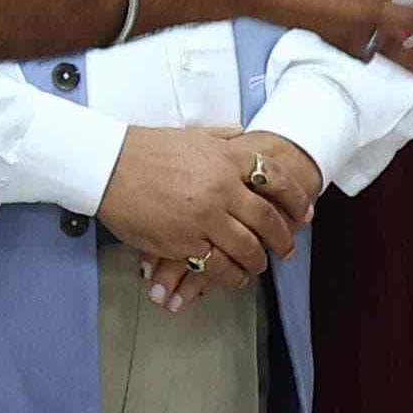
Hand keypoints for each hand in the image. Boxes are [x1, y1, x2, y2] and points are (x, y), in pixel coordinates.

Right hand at [98, 124, 305, 298]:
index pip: (276, 179)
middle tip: (286, 248)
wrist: (107, 166)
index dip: (295, 199)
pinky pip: (218, 266)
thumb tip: (245, 138)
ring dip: (257, 261)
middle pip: (267, 219)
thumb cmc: (145, 149)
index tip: (304, 213)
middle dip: (282, 238)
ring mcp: (204, 218)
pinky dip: (231, 275)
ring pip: (247, 247)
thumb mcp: (192, 135)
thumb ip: (224, 138)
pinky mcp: (184, 243)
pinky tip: (233, 276)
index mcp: (227, 159)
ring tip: (258, 266)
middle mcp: (221, 189)